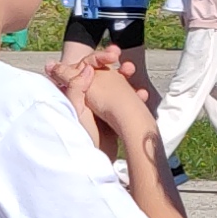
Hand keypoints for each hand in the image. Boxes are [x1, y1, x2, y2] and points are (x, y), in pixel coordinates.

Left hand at [57, 43, 158, 158]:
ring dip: (126, 79)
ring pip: (115, 86)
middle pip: (101, 75)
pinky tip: (142, 94)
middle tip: (129, 65)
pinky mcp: (112, 117)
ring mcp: (100, 108)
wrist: (96, 162)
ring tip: (135, 74)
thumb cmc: (82, 138)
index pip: (84, 68)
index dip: (97, 59)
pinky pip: (124, 101)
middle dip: (116, 68)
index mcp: (74, 94)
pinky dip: (134, 97)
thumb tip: (88, 67)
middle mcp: (85, 98)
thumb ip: (76, 87)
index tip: (113, 55)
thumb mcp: (76, 111)